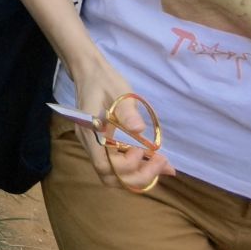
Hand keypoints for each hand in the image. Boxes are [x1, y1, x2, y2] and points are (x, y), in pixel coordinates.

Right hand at [70, 59, 175, 191]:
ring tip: (160, 164)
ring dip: (138, 174)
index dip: (126, 165)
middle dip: (137, 176)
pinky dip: (135, 167)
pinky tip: (153, 161)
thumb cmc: (105, 80)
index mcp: (90, 131)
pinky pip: (117, 164)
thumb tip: (139, 129)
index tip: (141, 149)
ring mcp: (94, 145)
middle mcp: (89, 143)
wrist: (90, 72)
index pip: (105, 165)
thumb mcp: (119, 91)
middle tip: (161, 162)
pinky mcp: (102, 145)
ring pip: (114, 175)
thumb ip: (128, 112)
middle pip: (110, 177)